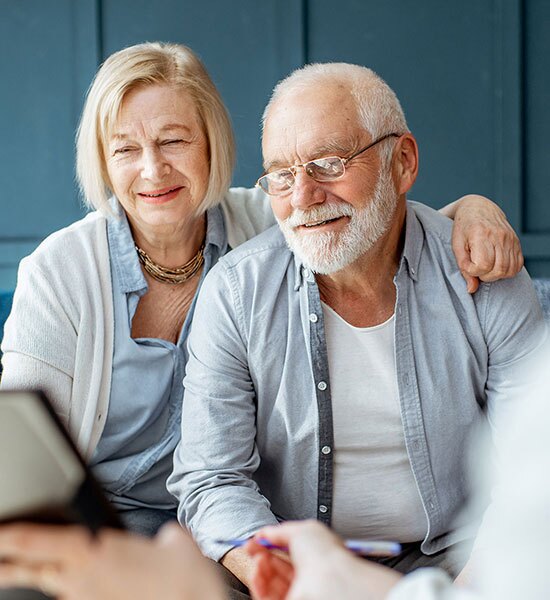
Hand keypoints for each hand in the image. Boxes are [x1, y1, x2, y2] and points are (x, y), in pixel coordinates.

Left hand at [0, 522, 223, 599]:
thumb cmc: (184, 582)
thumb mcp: (178, 544)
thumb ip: (167, 538)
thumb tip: (168, 540)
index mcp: (97, 552)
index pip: (41, 542)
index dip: (12, 536)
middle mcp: (85, 579)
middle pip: (33, 569)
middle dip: (8, 564)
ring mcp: (89, 599)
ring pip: (52, 584)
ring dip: (34, 575)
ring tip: (11, 571)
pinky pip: (74, 596)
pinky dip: (69, 588)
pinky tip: (74, 585)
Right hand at [246, 520, 401, 599]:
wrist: (330, 582)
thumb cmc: (324, 555)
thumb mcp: (303, 529)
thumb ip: (281, 529)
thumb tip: (266, 532)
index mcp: (315, 557)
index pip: (289, 551)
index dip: (271, 543)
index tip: (259, 537)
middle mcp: (307, 577)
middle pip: (277, 567)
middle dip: (262, 554)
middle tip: (253, 546)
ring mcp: (297, 592)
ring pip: (268, 582)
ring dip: (258, 567)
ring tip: (257, 557)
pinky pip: (264, 597)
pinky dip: (256, 583)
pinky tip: (257, 571)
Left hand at [447, 195, 522, 292]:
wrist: (478, 208)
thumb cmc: (463, 228)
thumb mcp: (456, 246)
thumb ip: (463, 268)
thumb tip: (471, 289)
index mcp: (480, 234)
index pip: (483, 265)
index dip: (473, 271)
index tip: (468, 266)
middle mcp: (498, 236)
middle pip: (498, 270)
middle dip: (485, 276)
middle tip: (476, 269)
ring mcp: (510, 239)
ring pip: (509, 270)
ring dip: (496, 275)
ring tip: (485, 267)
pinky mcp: (516, 242)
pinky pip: (517, 265)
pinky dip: (507, 271)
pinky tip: (496, 266)